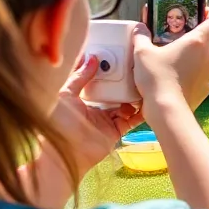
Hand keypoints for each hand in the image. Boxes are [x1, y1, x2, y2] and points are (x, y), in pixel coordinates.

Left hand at [52, 54, 143, 174]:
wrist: (67, 153)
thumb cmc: (60, 124)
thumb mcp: (65, 95)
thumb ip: (79, 77)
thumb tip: (92, 58)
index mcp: (82, 97)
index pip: (97, 80)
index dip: (106, 69)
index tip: (117, 56)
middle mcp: (96, 107)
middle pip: (114, 91)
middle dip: (124, 81)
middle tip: (136, 68)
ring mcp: (107, 119)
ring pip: (125, 103)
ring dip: (134, 95)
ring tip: (143, 84)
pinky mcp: (116, 130)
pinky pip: (132, 119)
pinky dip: (140, 112)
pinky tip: (148, 103)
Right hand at [132, 7, 208, 114]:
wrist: (167, 110)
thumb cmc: (157, 78)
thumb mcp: (142, 53)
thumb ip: (141, 36)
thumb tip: (139, 28)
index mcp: (198, 41)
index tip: (201, 11)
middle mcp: (208, 56)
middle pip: (208, 39)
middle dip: (194, 36)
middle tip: (177, 36)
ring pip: (204, 57)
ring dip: (193, 55)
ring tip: (174, 56)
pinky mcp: (206, 88)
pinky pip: (201, 74)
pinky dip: (192, 72)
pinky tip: (176, 75)